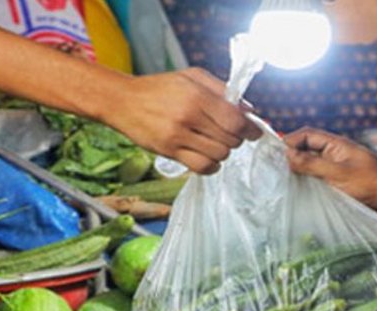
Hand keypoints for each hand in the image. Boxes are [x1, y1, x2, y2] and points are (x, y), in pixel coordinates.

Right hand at [103, 68, 261, 173]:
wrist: (122, 101)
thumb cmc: (159, 87)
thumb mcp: (192, 76)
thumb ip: (222, 90)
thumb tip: (248, 109)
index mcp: (197, 96)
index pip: (235, 120)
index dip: (250, 129)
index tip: (254, 132)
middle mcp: (188, 117)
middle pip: (230, 140)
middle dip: (235, 139)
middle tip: (228, 134)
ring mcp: (178, 137)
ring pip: (218, 155)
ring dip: (223, 151)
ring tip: (215, 143)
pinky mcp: (169, 152)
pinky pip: (201, 167)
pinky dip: (211, 166)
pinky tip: (208, 157)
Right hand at [283, 128, 376, 214]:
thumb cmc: (371, 186)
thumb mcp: (339, 174)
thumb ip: (312, 164)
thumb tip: (287, 154)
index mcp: (338, 145)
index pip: (309, 134)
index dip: (291, 140)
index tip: (275, 154)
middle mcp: (337, 155)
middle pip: (309, 149)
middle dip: (293, 156)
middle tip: (275, 169)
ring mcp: (339, 170)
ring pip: (313, 166)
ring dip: (300, 171)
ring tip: (284, 181)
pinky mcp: (341, 185)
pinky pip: (320, 179)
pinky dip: (309, 182)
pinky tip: (301, 192)